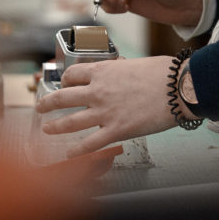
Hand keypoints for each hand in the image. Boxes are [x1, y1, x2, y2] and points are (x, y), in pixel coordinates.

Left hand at [35, 57, 178, 156]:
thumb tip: (118, 75)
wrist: (178, 87)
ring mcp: (104, 113)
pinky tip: (68, 154)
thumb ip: (120, 72)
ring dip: (55, 126)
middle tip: (41, 107)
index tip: (64, 85)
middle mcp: (98, 91)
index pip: (73, 76)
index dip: (65, 81)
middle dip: (47, 103)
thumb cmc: (164, 74)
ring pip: (70, 122)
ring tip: (46, 129)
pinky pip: (89, 143)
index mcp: (103, 72)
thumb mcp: (134, 65)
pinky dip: (76, 151)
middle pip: (63, 98)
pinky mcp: (116, 131)